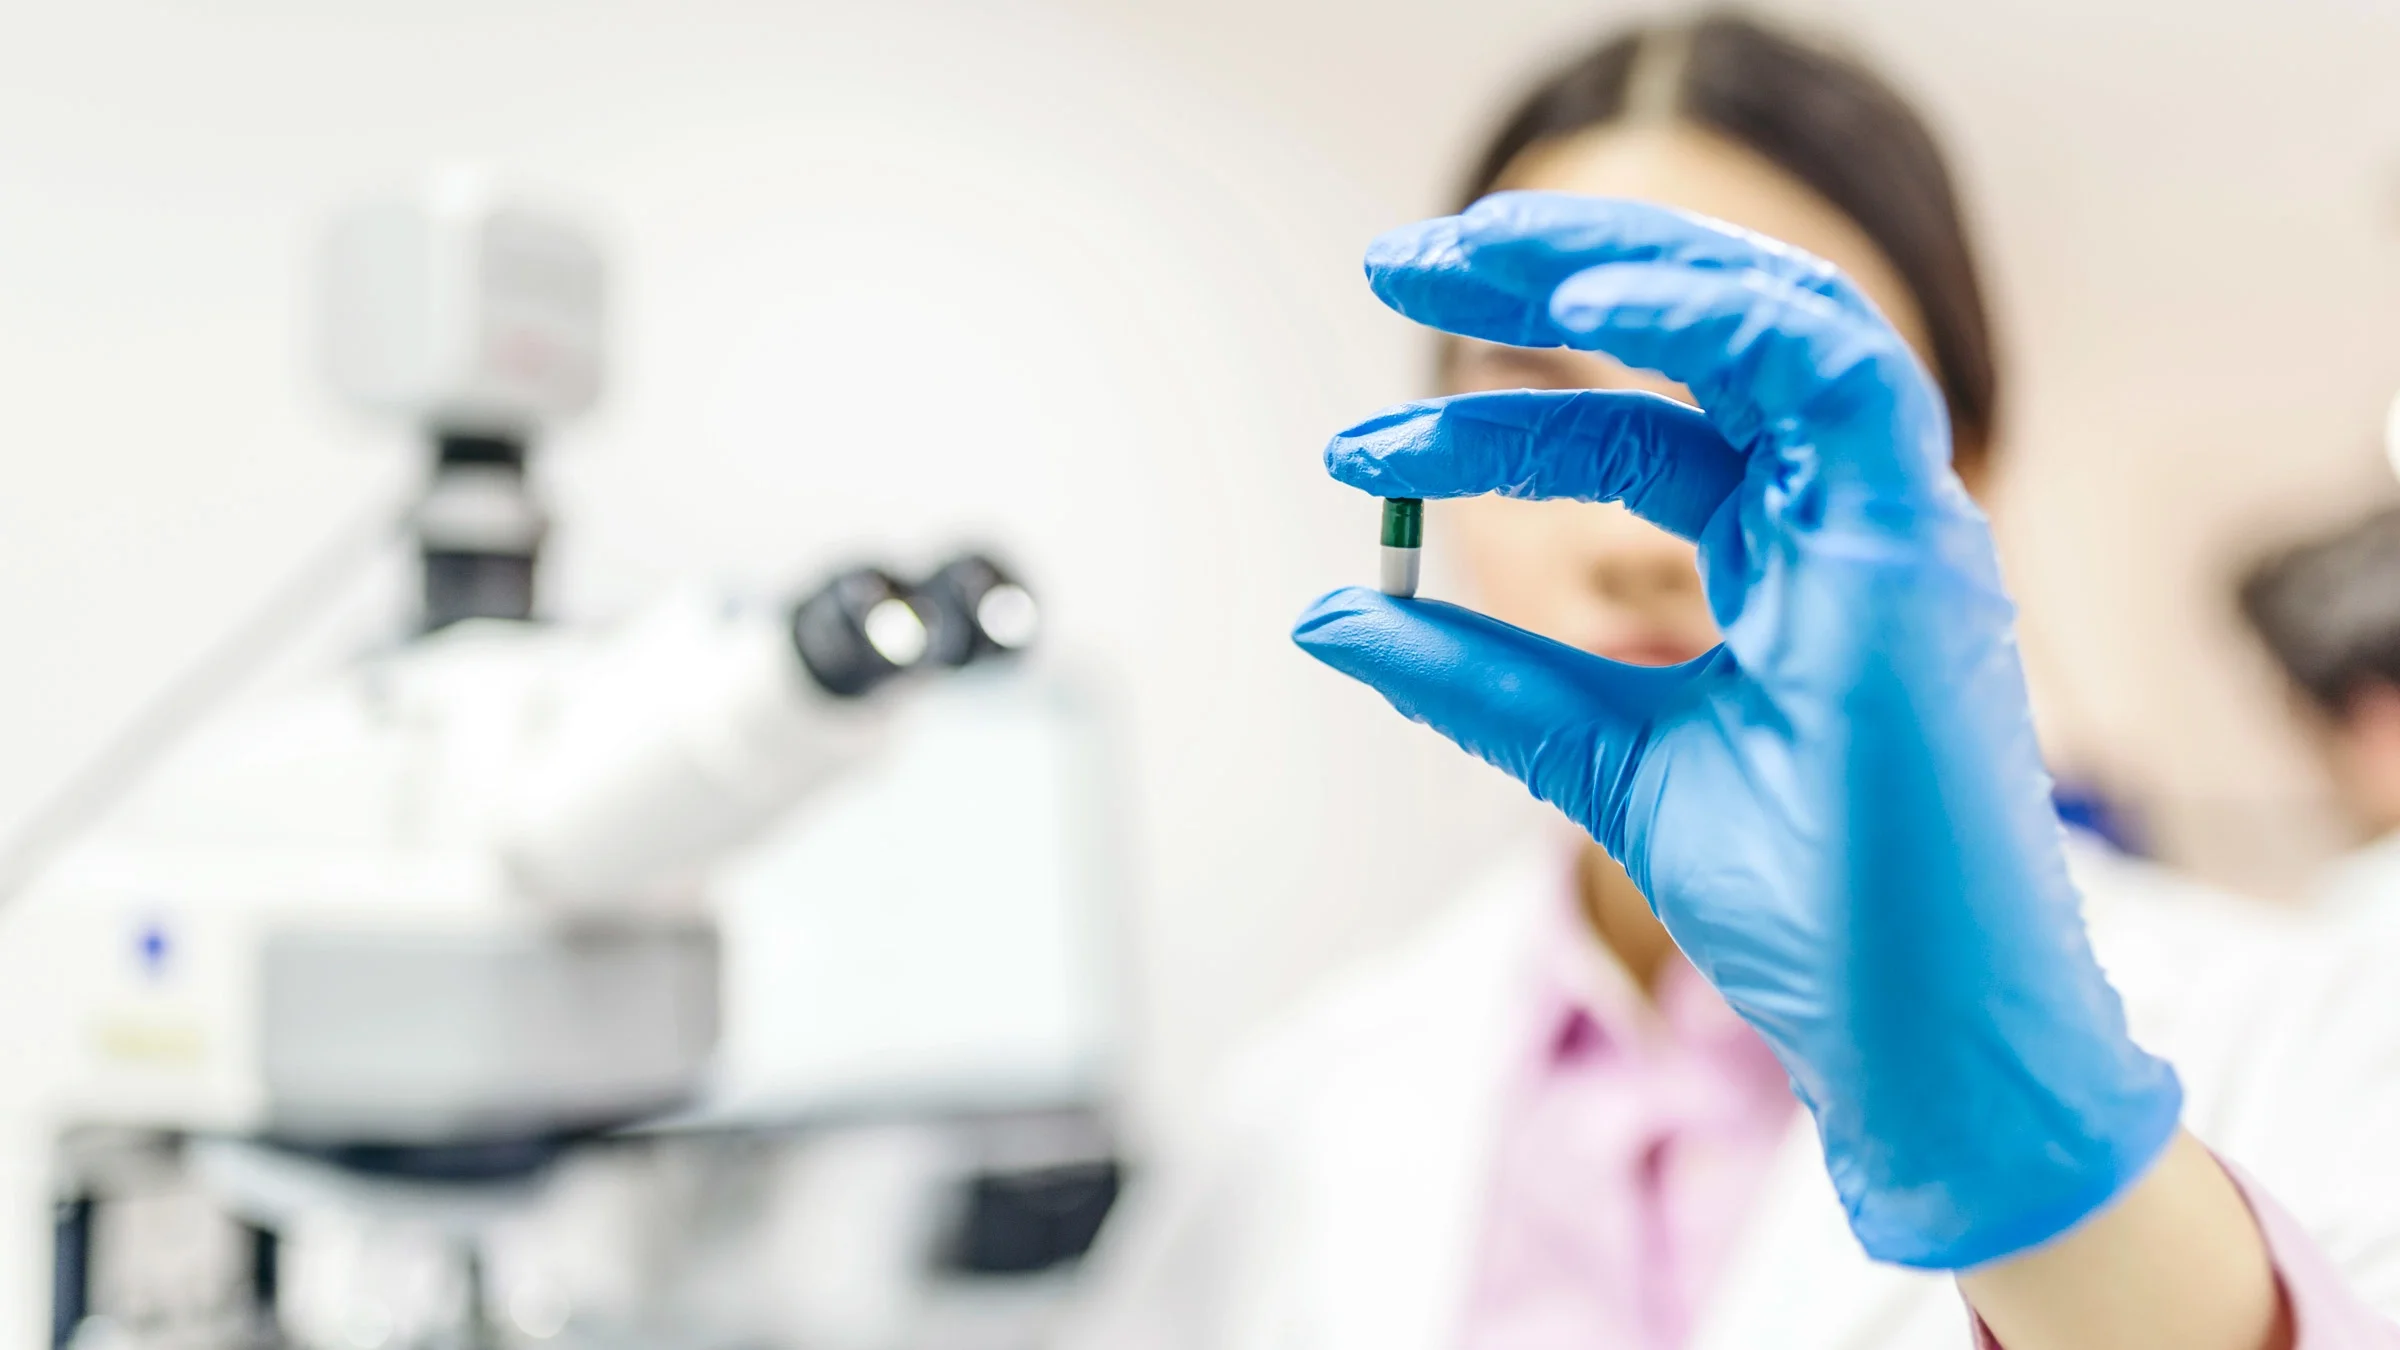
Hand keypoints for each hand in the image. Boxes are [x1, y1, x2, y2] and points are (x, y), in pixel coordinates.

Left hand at [1293, 192, 2181, 1268]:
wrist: (1914, 1036)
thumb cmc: (1805, 906)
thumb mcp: (1600, 761)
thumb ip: (1479, 680)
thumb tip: (1328, 617)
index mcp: (1787, 555)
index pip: (1635, 435)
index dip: (1494, 427)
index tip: (1357, 456)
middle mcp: (1845, 516)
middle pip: (1707, 337)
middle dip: (1552, 278)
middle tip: (1400, 257)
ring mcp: (1890, 522)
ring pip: (1775, 315)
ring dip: (1620, 265)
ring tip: (1467, 256)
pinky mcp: (1917, 546)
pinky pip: (1834, 370)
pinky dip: (1716, 316)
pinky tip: (1586, 308)